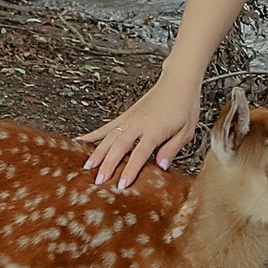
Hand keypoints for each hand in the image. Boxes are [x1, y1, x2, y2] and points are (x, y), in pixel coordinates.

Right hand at [82, 75, 200, 188]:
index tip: (121, 185)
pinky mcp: (126, 115)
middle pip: (119, 147)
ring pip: (109, 137)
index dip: (129, 171)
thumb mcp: (186, 131)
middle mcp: (139, 124)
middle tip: (98, 181)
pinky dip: (94, 134)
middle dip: (107, 165)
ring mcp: (130, 119)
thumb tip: (161, 166)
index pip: (139, 154)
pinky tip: (82, 140)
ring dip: (97, 152)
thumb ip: (172, 149)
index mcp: (154, 130)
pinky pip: (107, 126)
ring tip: (87, 167)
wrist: (178, 82)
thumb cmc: (185, 106)